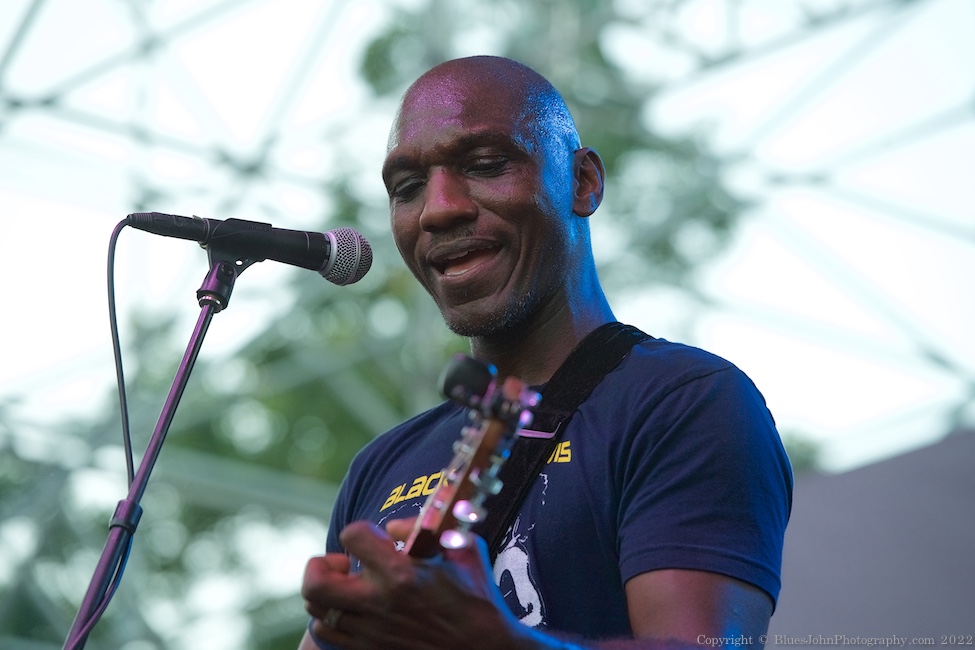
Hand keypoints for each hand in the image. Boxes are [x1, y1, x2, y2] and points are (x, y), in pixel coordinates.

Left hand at [302, 520, 532, 649]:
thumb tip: (393, 528)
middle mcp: (379, 603)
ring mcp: (370, 632)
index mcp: (401, 574)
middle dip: (321, 564)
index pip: (352, 536)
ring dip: (327, 593)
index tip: (374, 538)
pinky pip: (325, 636)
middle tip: (342, 564)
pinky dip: (330, 620)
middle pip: (315, 582)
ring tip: (348, 588)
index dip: (360, 531)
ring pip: (316, 610)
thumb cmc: (476, 596)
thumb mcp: (462, 549)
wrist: (483, 648)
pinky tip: (351, 612)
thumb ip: (425, 529)